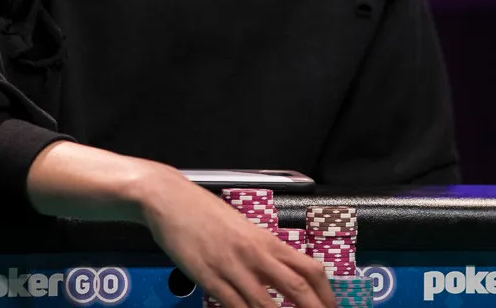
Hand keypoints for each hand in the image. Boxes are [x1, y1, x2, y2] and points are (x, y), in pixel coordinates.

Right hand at [136, 165, 333, 307]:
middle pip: (297, 289)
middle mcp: (255, 254)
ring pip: (266, 306)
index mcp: (266, 239)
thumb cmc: (204, 211)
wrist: (170, 199)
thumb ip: (260, 251)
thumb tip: (280, 272)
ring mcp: (232, 268)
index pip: (309, 268)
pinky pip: (234, 306)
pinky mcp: (209, 279)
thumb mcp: (242, 227)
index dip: (326, 293)